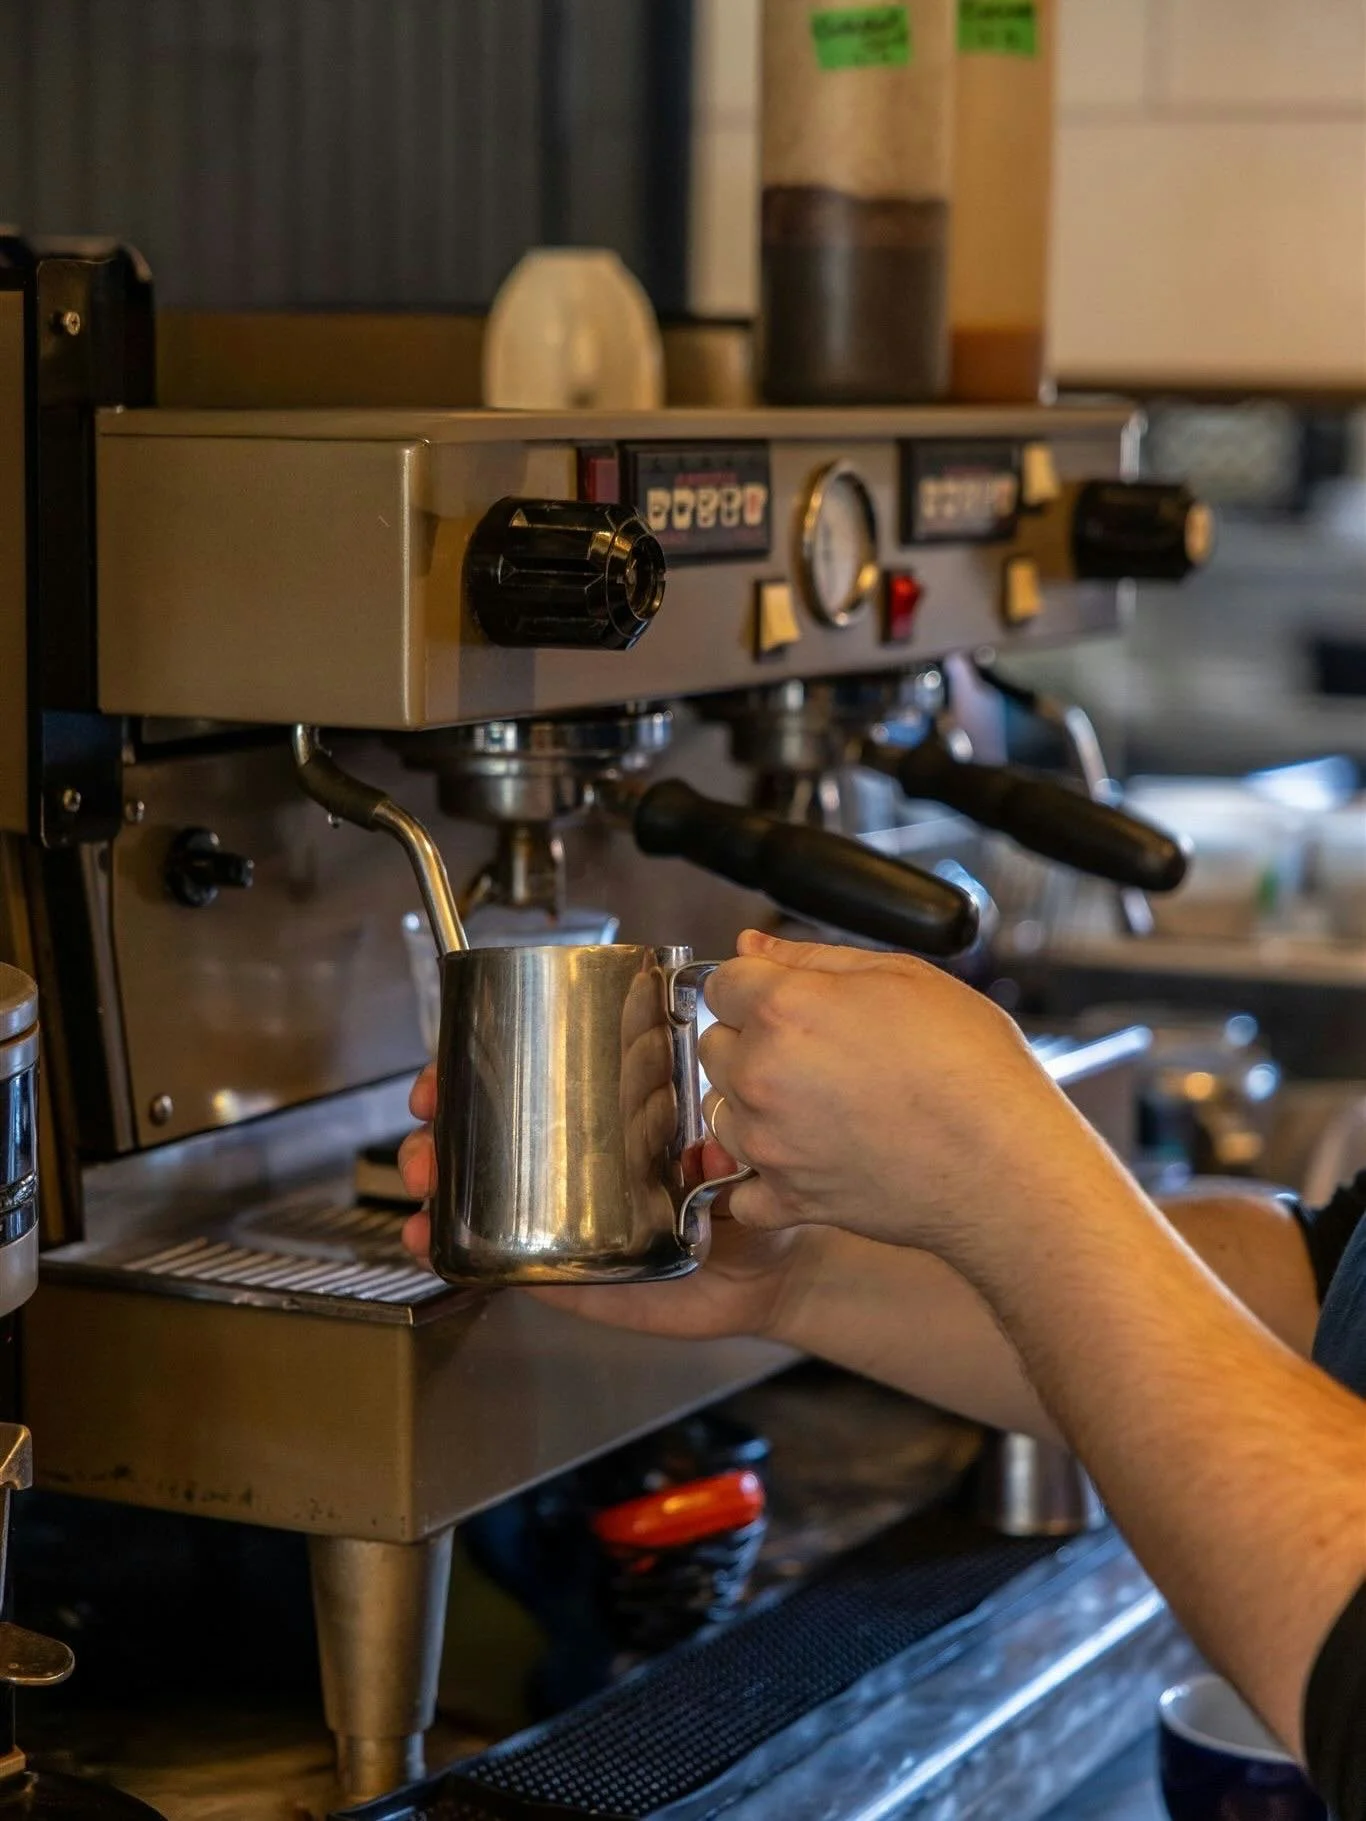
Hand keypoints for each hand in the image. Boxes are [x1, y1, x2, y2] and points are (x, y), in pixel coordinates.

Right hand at [398, 1063, 805, 1341]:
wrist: (769, 1267)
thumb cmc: (748, 1190)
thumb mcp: (731, 1144)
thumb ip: (716, 1141)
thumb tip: (703, 1150)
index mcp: (599, 1125)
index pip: (523, 1089)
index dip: (471, 1077)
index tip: (444, 1072)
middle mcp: (572, 1174)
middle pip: (482, 1145)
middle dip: (437, 1135)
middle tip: (427, 1135)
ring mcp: (564, 1226)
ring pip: (478, 1205)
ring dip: (437, 1191)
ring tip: (424, 1185)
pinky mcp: (568, 1280)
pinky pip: (506, 1268)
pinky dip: (462, 1258)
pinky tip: (432, 1243)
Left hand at [699, 929, 1107, 1268]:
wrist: (1006, 1163)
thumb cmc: (972, 1066)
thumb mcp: (904, 976)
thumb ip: (813, 958)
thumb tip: (751, 947)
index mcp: (785, 1010)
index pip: (720, 983)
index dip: (754, 986)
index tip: (782, 999)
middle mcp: (762, 1075)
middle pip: (714, 1046)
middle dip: (751, 1041)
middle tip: (817, 1051)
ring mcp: (768, 1143)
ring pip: (720, 1112)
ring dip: (753, 1105)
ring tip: (820, 1104)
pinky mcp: (786, 1199)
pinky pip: (741, 1190)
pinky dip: (762, 1178)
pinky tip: (803, 1160)